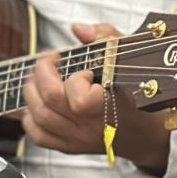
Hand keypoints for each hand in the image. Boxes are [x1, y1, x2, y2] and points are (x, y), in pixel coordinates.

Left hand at [23, 23, 169, 174]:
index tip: (83, 69)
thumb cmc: (140, 92)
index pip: (82, 101)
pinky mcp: (71, 147)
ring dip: (32, 92)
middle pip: (50, 102)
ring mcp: (80, 138)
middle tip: (49, 61)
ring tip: (39, 78)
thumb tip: (79, 30)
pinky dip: (30, 118)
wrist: (146, 133)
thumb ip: (105, 37)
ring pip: (40, 117)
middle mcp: (93, 125)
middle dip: (42, 73)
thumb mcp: (130, 56)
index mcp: (112, 103)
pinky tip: (38, 103)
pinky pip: (40, 136)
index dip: (75, 81)